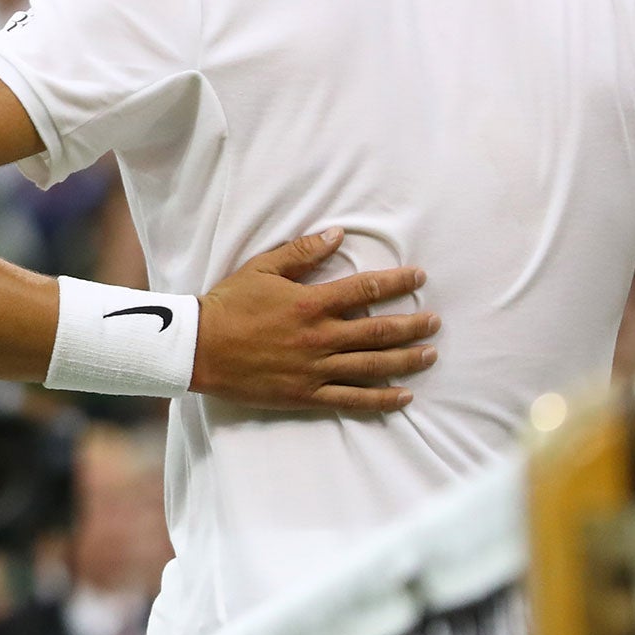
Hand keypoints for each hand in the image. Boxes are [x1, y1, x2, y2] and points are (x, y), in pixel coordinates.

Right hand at [194, 228, 437, 412]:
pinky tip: (404, 396)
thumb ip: (302, 252)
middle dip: (413, 325)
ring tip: (431, 354)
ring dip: (407, 360)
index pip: (366, 289)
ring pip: (373, 365)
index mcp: (310, 303)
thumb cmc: (228, 305)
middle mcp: (320, 336)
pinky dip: (381, 399)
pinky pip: (352, 399)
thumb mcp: (262, 268)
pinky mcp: (306, 394)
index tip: (419, 278)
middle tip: (436, 321)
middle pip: (379, 331)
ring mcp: (315, 368)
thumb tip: (338, 235)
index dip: (397, 283)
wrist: (198, 348)